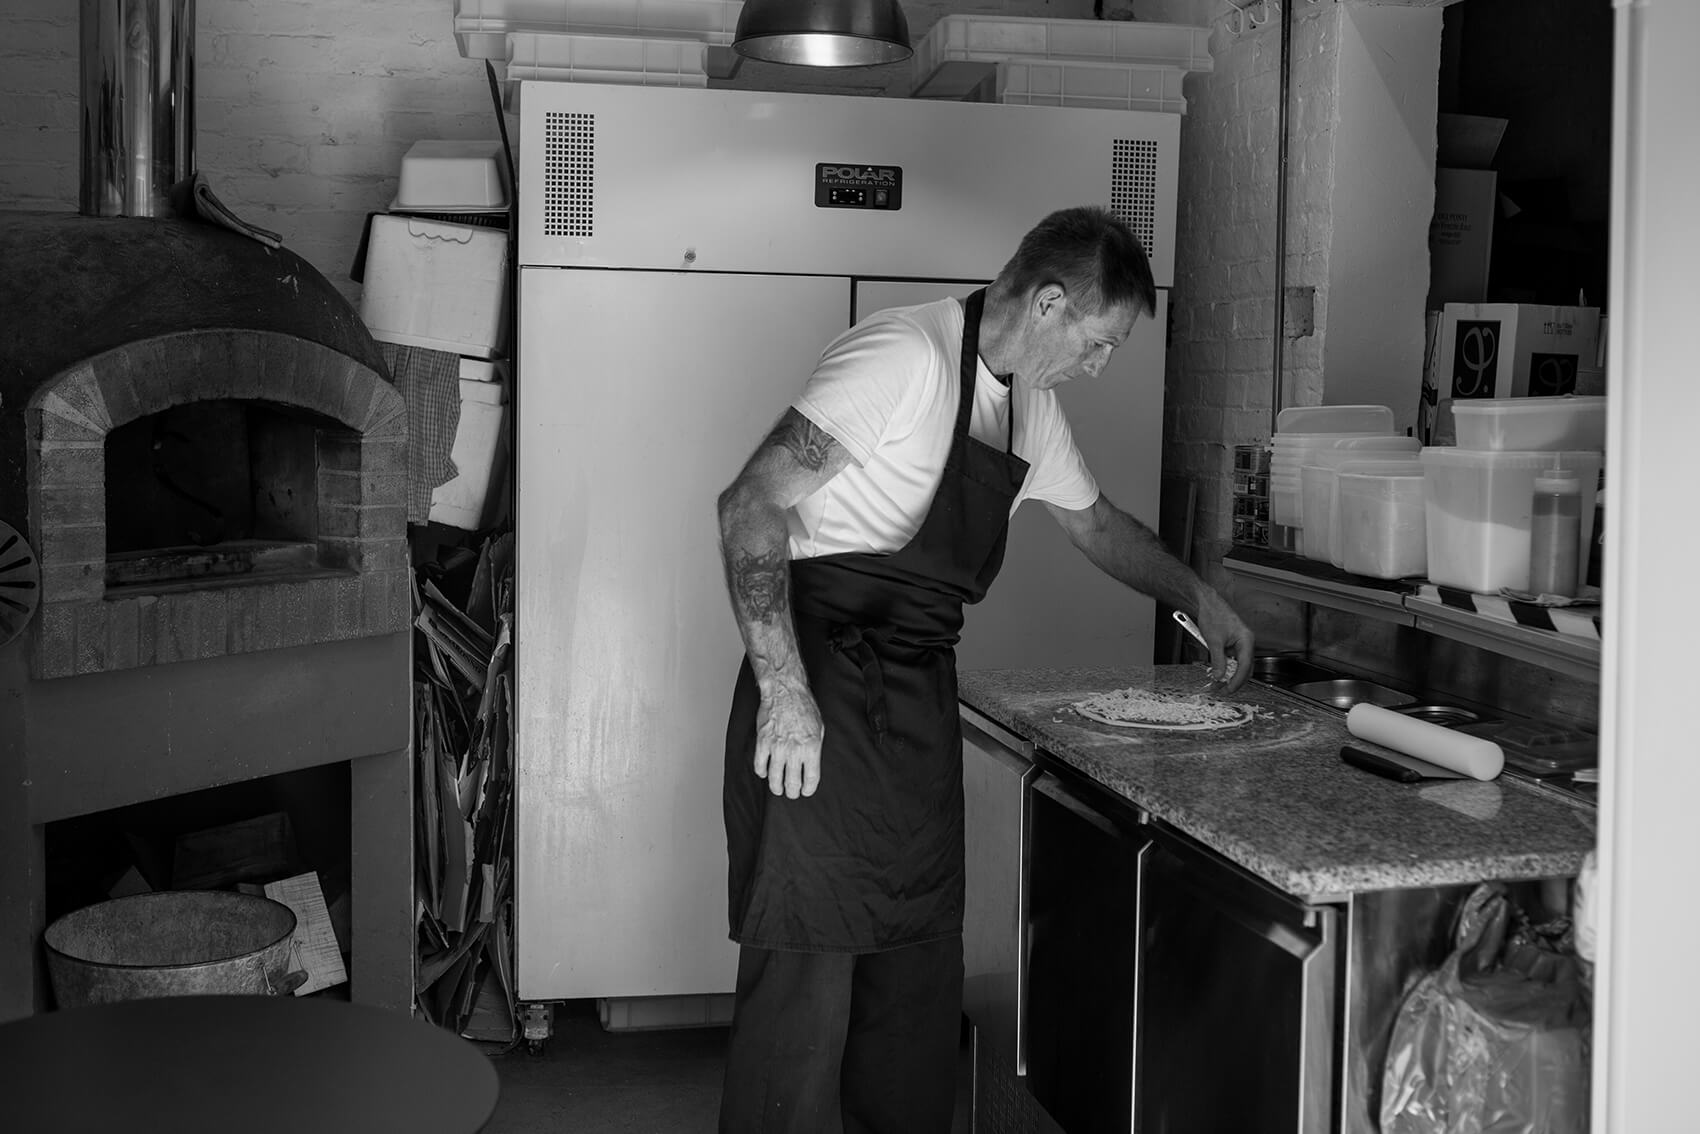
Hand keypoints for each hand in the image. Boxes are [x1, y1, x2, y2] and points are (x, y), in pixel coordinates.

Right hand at [754, 681, 823, 798]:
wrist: (785, 691)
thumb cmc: (804, 707)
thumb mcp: (819, 729)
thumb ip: (815, 749)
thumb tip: (811, 765)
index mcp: (812, 748)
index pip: (811, 779)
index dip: (808, 789)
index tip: (806, 791)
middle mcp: (794, 751)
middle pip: (792, 783)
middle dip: (792, 792)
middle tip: (792, 793)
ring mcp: (777, 748)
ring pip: (774, 779)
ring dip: (777, 787)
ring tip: (778, 789)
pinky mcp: (762, 743)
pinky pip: (760, 766)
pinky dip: (762, 772)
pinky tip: (765, 772)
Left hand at [1195, 588, 1254, 693]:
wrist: (1206, 602)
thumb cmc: (1213, 615)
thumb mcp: (1214, 641)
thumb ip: (1217, 661)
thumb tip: (1220, 676)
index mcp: (1247, 640)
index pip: (1246, 666)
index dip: (1237, 680)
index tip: (1228, 689)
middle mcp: (1246, 642)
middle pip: (1245, 667)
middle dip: (1234, 680)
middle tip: (1223, 690)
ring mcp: (1239, 642)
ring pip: (1238, 664)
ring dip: (1229, 674)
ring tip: (1217, 683)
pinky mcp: (1232, 642)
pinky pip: (1231, 658)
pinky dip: (1225, 666)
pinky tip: (1216, 672)